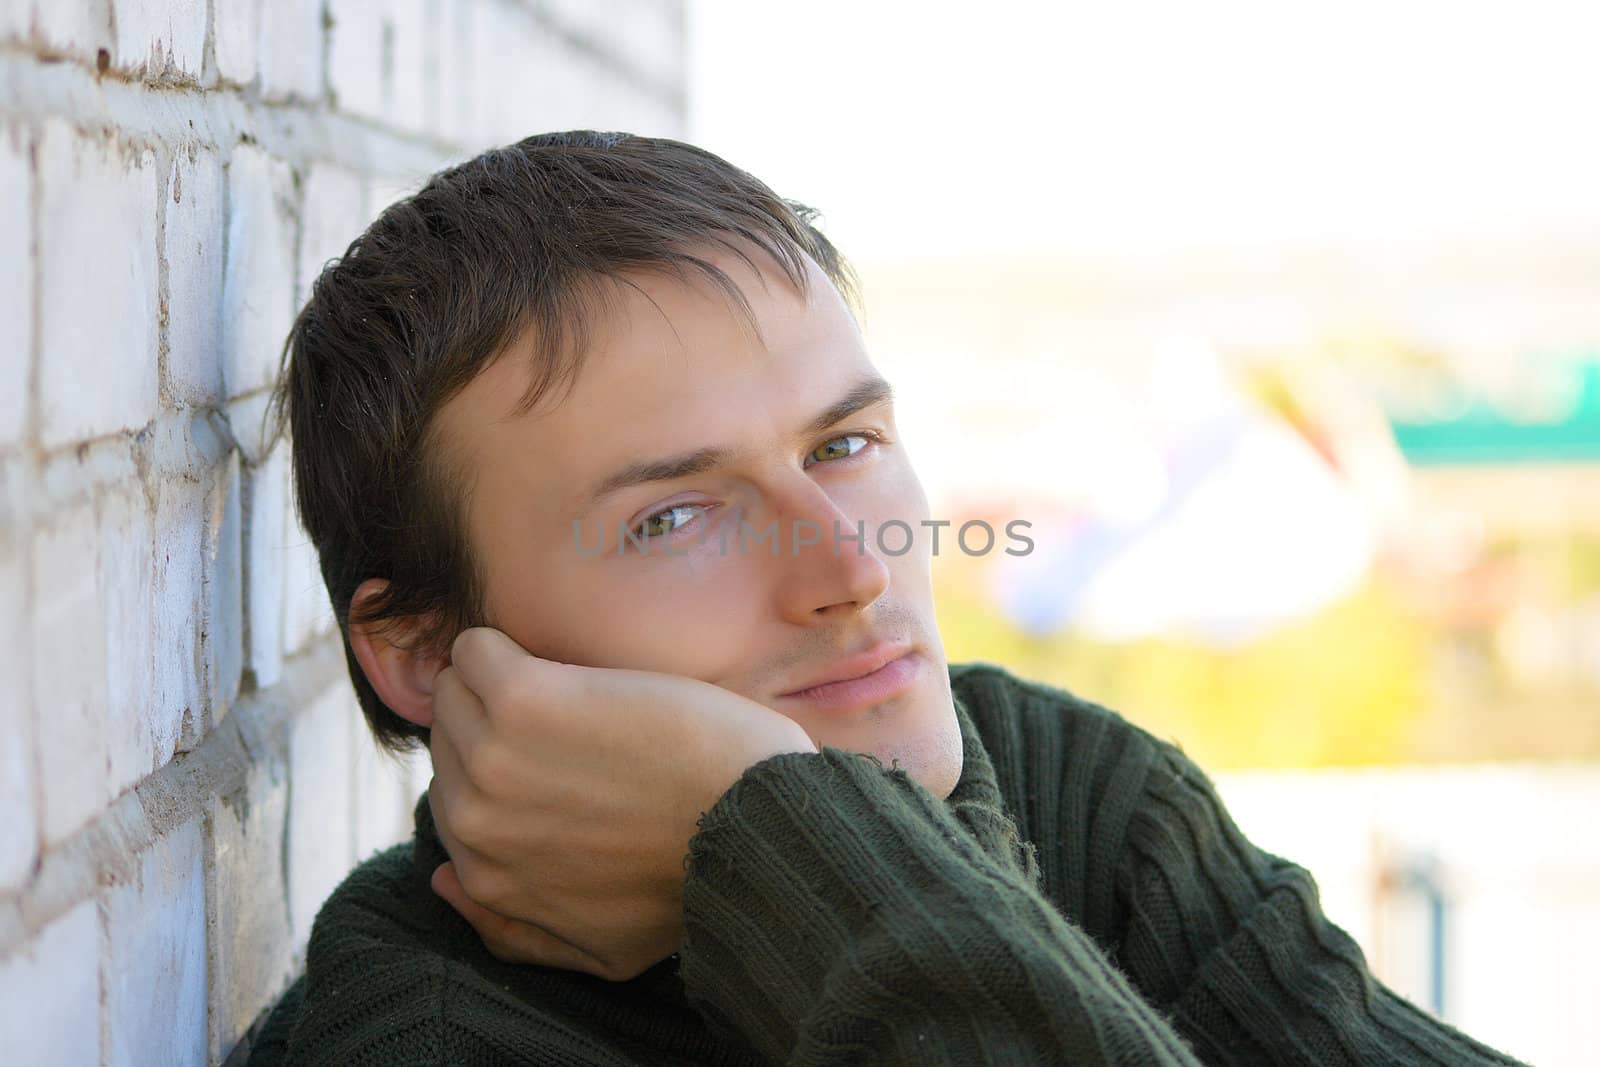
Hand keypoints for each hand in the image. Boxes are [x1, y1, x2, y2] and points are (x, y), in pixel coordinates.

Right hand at [426, 627, 816, 979]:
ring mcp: (492, 756)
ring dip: (499, 679)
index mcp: (487, 874)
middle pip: (449, 738)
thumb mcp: (602, 950)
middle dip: (496, 723)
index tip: (553, 755)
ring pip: (456, 689)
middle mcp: (474, 819)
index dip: (505, 765)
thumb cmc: (695, 880)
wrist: (750, 828)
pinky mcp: (524, 699)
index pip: (453, 794)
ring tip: (568, 690)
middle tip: (567, 722)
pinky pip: (476, 650)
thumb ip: (513, 930)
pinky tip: (553, 659)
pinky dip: (502, 645)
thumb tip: (445, 878)